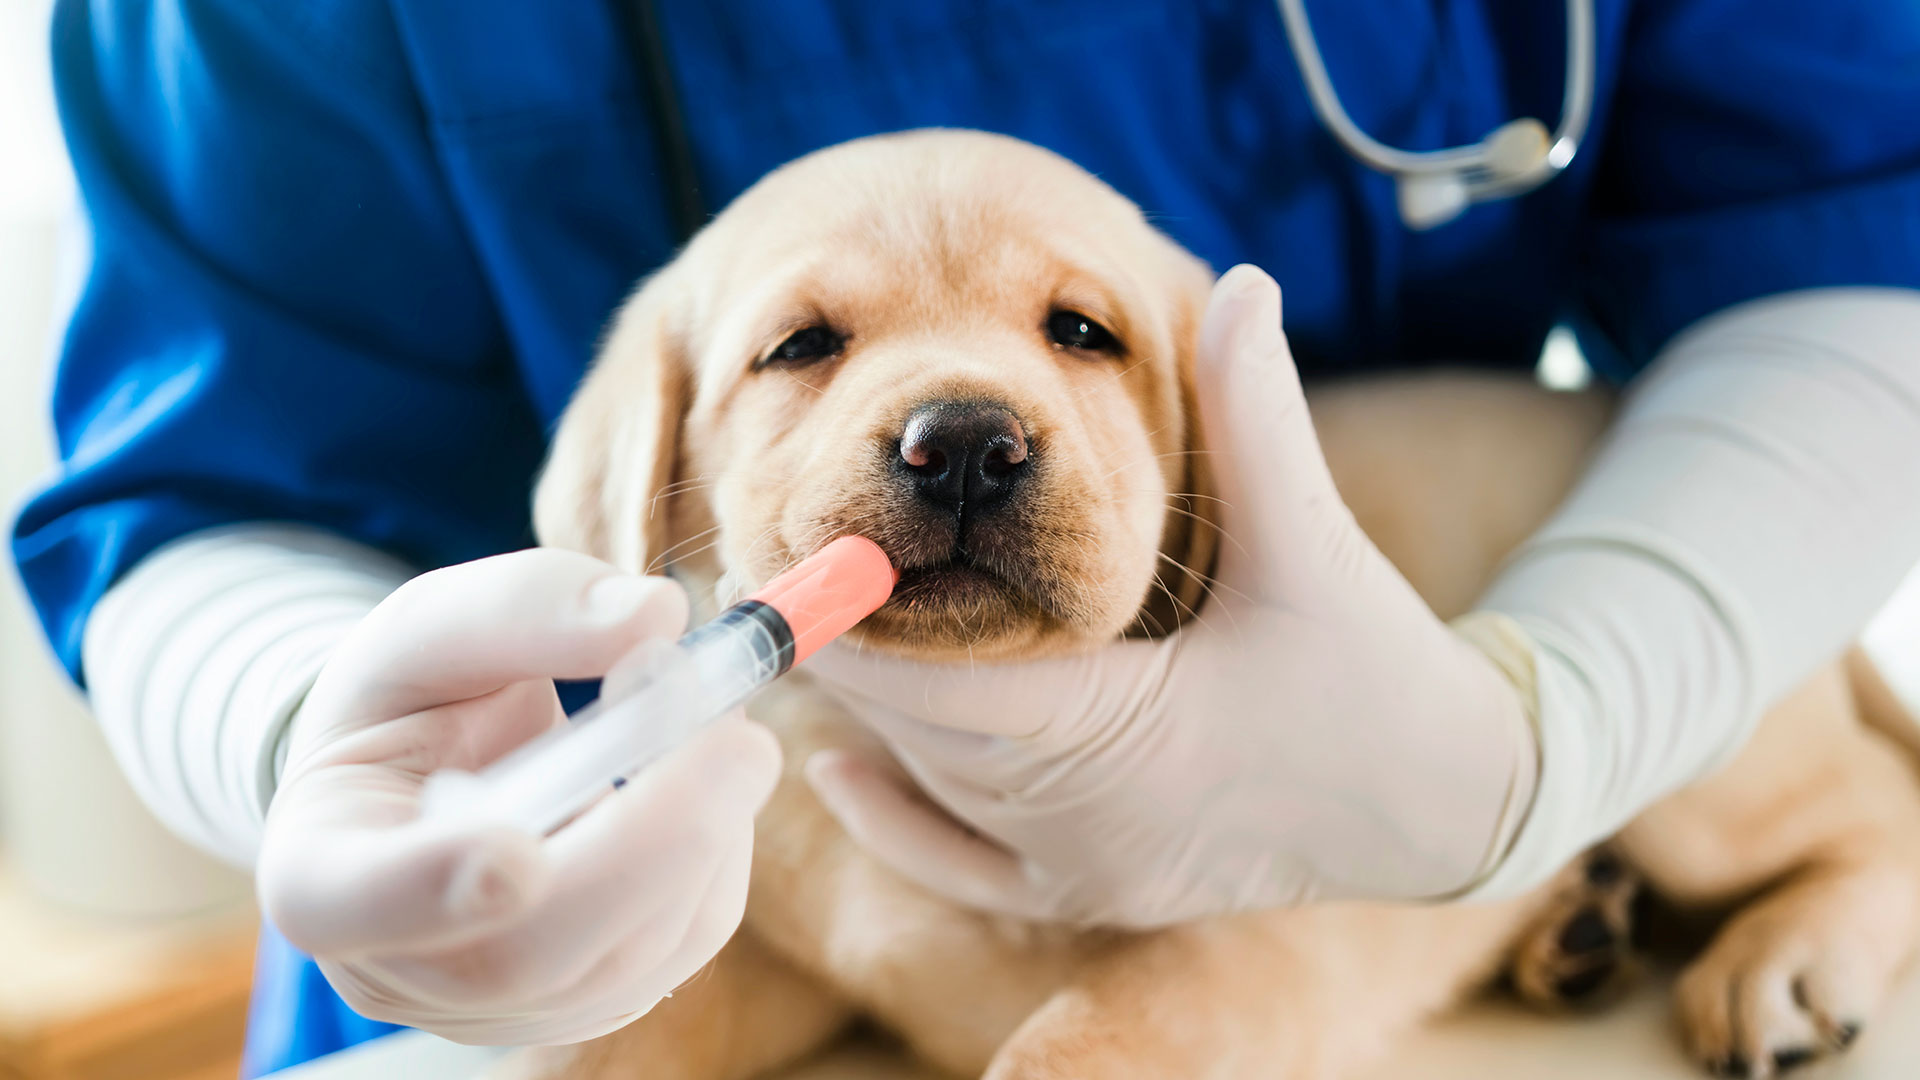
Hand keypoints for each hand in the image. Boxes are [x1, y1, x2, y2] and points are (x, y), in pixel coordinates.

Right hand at [256, 550, 779, 1044]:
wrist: (437, 768)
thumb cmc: (417, 698)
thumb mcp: (435, 626)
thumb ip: (524, 606)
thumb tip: (655, 614)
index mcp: (318, 867)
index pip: (354, 904)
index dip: (434, 888)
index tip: (516, 854)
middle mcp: (402, 968)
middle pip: (527, 950)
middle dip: (649, 841)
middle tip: (737, 736)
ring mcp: (501, 1004)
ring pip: (627, 954)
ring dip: (705, 830)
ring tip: (717, 720)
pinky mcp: (592, 1000)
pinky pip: (684, 938)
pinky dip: (719, 847)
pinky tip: (703, 774)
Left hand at [803, 265, 1538, 927]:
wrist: (1446, 802)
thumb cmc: (1377, 670)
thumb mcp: (1312, 544)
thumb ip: (1258, 417)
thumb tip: (1242, 281)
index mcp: (1119, 736)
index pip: (933, 682)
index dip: (846, 622)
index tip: (783, 557)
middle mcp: (1082, 821)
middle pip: (917, 730)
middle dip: (847, 651)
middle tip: (772, 569)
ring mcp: (1083, 868)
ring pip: (933, 785)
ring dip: (875, 710)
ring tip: (806, 626)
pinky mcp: (1091, 893)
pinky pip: (958, 868)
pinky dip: (897, 819)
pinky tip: (839, 769)